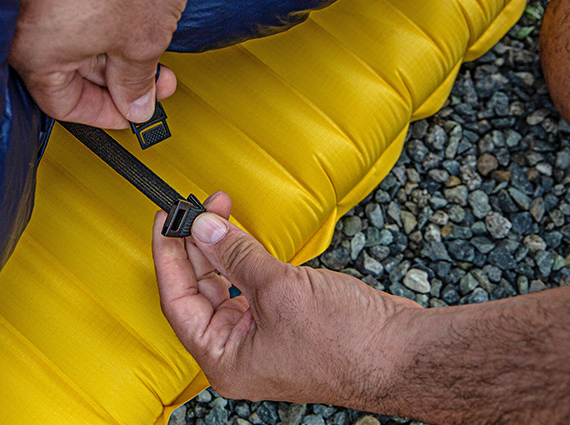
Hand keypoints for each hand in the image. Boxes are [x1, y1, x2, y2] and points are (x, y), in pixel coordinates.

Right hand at [9, 0, 187, 127]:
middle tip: (156, 76)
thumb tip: (135, 104)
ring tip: (150, 38)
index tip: (134, 110)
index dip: (106, 113)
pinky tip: (129, 11)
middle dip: (117, 77)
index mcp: (32, 51)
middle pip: (66, 70)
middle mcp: (18, 21)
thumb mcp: (143, 40)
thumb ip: (136, 82)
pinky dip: (97, 16)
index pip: (62, 104)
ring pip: (69, 36)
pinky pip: (66, 4)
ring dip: (110, 46)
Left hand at [152, 192, 421, 406]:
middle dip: (196, 246)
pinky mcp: (284, 324)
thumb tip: (204, 228)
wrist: (403, 354)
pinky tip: (243, 237)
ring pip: (222, 288)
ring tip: (220, 213)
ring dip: (220, 249)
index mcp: (224, 360)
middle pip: (197, 293)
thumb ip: (236, 255)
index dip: (168, 256)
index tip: (165, 220)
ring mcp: (261, 340)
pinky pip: (249, 288)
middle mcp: (238, 354)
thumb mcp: (280, 288)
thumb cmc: (349, 343)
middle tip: (199, 208)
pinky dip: (243, 260)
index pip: (177, 301)